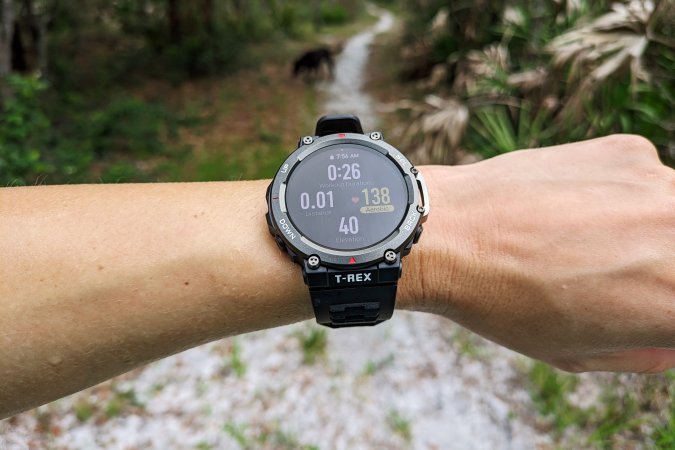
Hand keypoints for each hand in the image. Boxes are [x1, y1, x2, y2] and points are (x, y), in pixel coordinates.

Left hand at [403, 135, 674, 371]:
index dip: (658, 308)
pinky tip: (567, 208)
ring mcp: (660, 186)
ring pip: (671, 212)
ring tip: (585, 240)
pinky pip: (643, 179)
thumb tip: (671, 341)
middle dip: (659, 269)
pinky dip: (619, 195)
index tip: (634, 303)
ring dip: (649, 229)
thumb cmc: (505, 304)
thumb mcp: (577, 355)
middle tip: (612, 273)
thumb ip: (644, 353)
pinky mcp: (631, 152)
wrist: (449, 233)